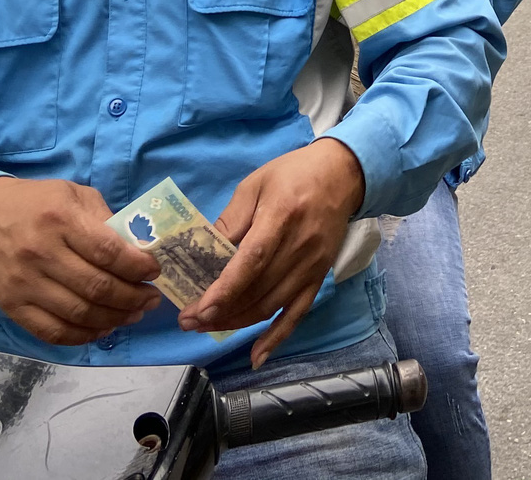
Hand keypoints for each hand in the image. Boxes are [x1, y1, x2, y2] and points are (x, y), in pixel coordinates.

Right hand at [0, 177, 163, 344]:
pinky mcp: (12, 307)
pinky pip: (53, 332)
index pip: (108, 251)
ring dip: (115, 319)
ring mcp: (24, 284)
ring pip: (79, 314)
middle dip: (133, 297)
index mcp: (60, 219)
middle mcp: (41, 253)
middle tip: (151, 298)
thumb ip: (105, 220)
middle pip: (97, 288)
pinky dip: (84, 336)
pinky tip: (103, 328)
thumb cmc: (37, 202)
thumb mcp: (73, 195)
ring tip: (134, 314)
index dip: (138, 267)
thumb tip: (139, 250)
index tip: (154, 271)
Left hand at [181, 137, 365, 367]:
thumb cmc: (293, 173)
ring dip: (236, 323)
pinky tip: (256, 357)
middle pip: (257, 290)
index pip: (251, 262)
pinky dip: (276, 338)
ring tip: (206, 328)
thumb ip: (231, 219)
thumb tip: (203, 252)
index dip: (225, 290)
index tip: (198, 309)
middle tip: (188, 321)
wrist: (342, 174)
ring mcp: (312, 267)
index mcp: (281, 217)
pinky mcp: (319, 277)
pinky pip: (297, 314)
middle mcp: (299, 248)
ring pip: (270, 306)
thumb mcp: (255, 184)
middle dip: (219, 312)